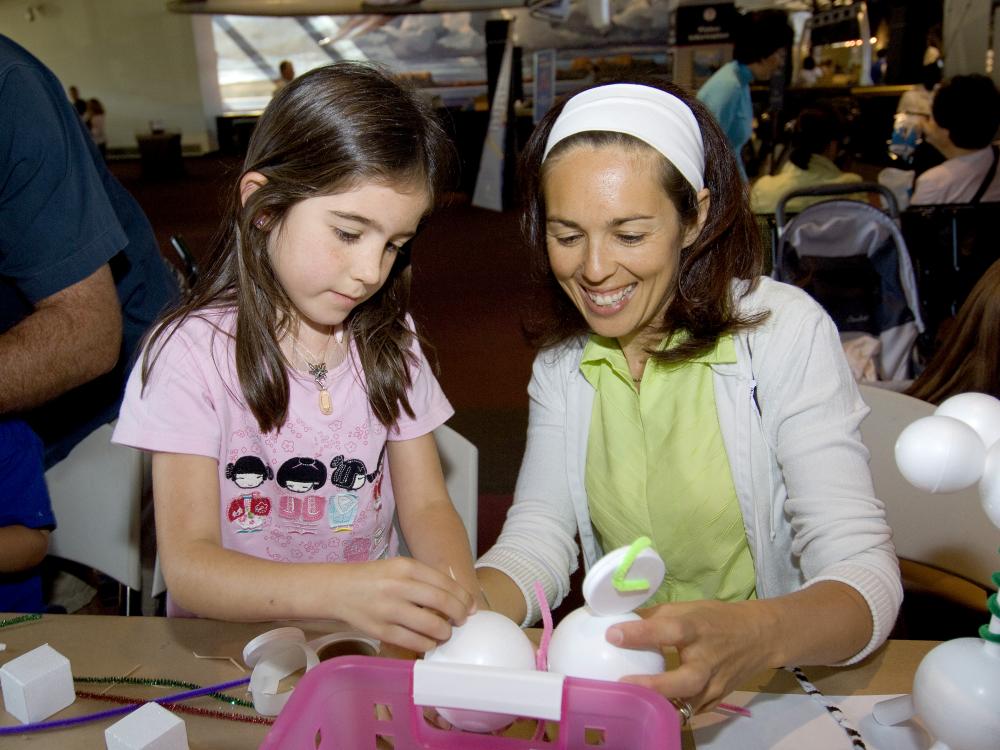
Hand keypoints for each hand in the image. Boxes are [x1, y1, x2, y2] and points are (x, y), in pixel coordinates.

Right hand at [333, 556, 475, 652]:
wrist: (338, 589)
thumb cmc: (374, 578)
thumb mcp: (399, 568)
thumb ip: (425, 579)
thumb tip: (458, 598)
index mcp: (406, 567)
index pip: (446, 583)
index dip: (464, 597)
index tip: (471, 606)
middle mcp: (399, 586)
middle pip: (443, 603)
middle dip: (460, 615)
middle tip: (462, 620)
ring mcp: (389, 609)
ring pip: (432, 625)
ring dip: (445, 632)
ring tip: (445, 633)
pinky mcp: (381, 630)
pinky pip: (414, 641)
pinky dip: (428, 644)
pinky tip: (429, 642)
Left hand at [606, 599, 774, 714]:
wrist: (759, 637)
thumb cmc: (716, 618)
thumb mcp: (687, 608)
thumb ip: (654, 617)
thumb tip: (619, 619)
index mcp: (697, 629)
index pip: (669, 630)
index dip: (641, 633)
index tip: (612, 635)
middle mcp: (707, 659)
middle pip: (686, 679)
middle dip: (654, 685)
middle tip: (622, 684)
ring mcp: (715, 684)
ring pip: (689, 703)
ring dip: (660, 704)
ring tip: (630, 701)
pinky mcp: (716, 699)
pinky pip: (691, 710)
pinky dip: (672, 710)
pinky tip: (650, 708)